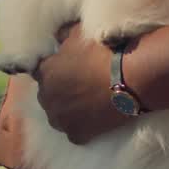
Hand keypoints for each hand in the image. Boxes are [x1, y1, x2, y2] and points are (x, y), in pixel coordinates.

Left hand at [31, 24, 130, 144]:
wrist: (128, 78)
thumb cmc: (103, 52)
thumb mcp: (78, 34)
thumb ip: (63, 36)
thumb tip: (57, 37)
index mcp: (44, 72)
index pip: (41, 73)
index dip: (55, 72)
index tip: (67, 71)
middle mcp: (45, 98)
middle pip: (48, 96)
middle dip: (59, 92)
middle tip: (80, 87)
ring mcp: (59, 119)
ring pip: (58, 116)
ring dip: (67, 111)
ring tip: (86, 104)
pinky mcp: (76, 135)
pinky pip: (74, 132)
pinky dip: (82, 127)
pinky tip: (94, 119)